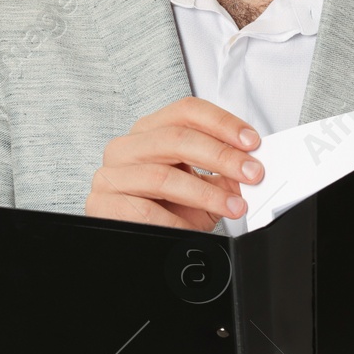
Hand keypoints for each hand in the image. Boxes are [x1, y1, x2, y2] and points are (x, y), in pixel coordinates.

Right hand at [85, 97, 262, 229]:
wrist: (137, 241)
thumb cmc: (166, 210)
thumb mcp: (199, 187)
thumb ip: (223, 174)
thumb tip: (251, 167)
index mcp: (149, 132)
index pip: (186, 111)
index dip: (222, 122)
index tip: (251, 141)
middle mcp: (126, 148)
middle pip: (177, 138)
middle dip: (221, 156)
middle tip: (251, 173)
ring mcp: (111, 175)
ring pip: (163, 176)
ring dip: (206, 193)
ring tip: (233, 206)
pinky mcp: (102, 204)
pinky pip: (145, 212)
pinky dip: (176, 222)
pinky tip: (192, 228)